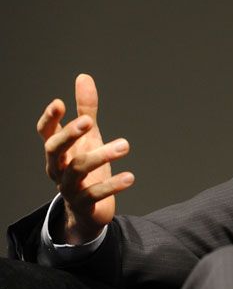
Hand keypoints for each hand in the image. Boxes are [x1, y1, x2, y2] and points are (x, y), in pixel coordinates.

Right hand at [37, 74, 133, 243]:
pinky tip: (130, 177)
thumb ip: (86, 110)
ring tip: (125, 145)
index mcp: (58, 151)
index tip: (59, 102)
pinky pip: (96, 194)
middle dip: (69, 135)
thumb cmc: (85, 167)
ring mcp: (69, 187)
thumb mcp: (87, 138)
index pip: (46, 133)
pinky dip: (113, 185)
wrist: (87, 211)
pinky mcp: (85, 204)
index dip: (49, 119)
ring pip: (78, 170)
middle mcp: (58, 168)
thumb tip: (83, 77)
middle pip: (55, 150)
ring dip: (101, 156)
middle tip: (87, 122)